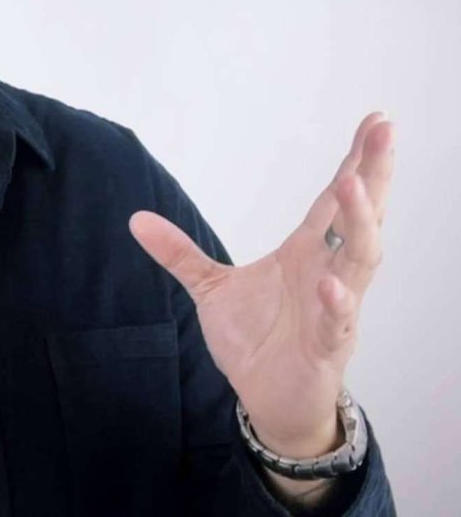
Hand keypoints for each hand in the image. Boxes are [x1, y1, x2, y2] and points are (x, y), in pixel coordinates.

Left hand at [128, 111, 394, 455]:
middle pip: (358, 216)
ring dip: (358, 224)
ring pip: (359, 261)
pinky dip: (336, 304)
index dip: (355, 160)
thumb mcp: (210, 288)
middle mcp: (328, 273)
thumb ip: (179, 253)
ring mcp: (334, 309)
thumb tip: (136, 219)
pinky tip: (330, 287)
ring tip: (353, 185)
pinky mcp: (327, 347)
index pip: (333, 199)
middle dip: (372, 173)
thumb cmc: (256, 339)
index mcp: (305, 253)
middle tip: (382, 130)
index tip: (374, 120)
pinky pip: (338, 322)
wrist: (267, 399)